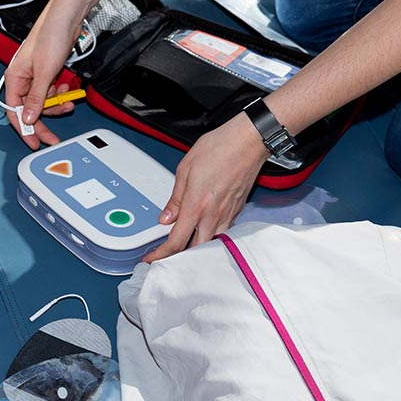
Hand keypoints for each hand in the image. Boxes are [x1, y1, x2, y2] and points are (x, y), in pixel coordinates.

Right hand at [4, 12, 82, 148]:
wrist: (66, 18)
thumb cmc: (50, 36)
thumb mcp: (44, 72)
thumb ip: (37, 97)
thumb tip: (29, 118)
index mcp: (14, 79)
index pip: (15, 112)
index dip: (24, 130)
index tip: (34, 143)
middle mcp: (22, 79)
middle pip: (30, 110)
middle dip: (45, 119)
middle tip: (54, 136)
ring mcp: (35, 76)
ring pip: (43, 102)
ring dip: (56, 104)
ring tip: (68, 99)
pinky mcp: (46, 73)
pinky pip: (51, 91)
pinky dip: (60, 93)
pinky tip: (67, 87)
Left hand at [142, 113, 268, 262]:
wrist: (248, 141)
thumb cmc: (220, 148)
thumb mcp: (185, 169)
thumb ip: (175, 198)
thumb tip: (166, 218)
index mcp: (196, 206)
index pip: (176, 242)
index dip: (161, 255)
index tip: (151, 259)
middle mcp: (214, 215)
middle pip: (196, 250)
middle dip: (180, 258)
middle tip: (166, 257)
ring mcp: (228, 214)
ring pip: (211, 244)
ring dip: (197, 249)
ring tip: (184, 248)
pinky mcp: (237, 210)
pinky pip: (223, 232)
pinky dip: (211, 237)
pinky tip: (204, 232)